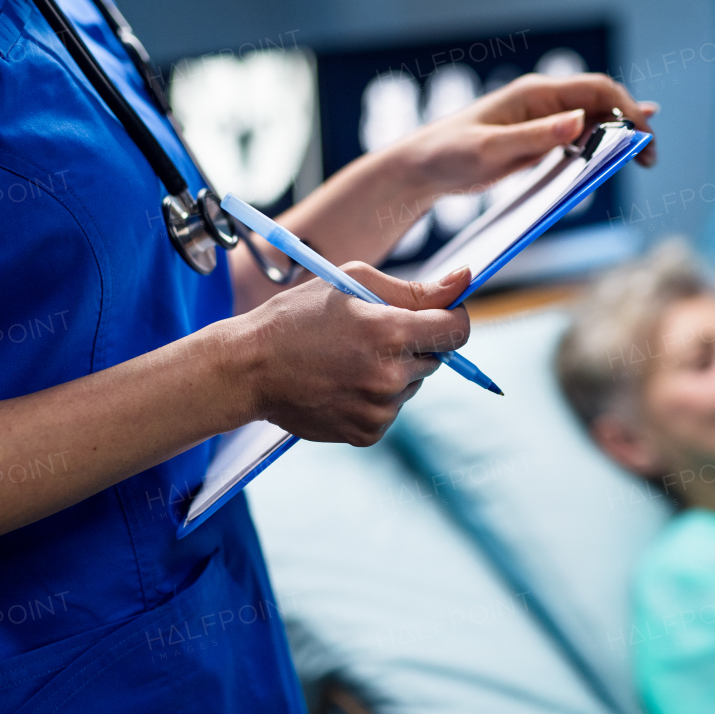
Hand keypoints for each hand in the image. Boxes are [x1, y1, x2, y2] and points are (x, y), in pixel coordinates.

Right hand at [232, 263, 472, 446]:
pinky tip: (341, 383)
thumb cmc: (297, 317)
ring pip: (412, 385)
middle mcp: (390, 376)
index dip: (452, 317)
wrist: (249, 369)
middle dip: (414, 343)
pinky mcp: (367, 433)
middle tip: (370, 335)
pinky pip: (390, 410)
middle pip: (436, 358)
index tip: (438, 314)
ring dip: (394, 371)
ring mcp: (379, 410)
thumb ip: (414, 288)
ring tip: (348, 360)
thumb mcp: (351, 283)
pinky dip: (375, 398)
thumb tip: (465, 280)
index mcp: (389, 332)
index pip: (457, 329)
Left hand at [387, 72, 658, 200]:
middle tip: (651, 158)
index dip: (628, 109)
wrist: (423, 168)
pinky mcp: (537, 139)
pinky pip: (578, 136)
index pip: (597, 90)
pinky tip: (623, 148)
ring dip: (620, 136)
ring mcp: (541, 119)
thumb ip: (534, 137)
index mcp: (535, 93)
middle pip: (603, 103)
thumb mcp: (490, 150)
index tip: (644, 137)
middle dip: (632, 125)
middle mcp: (543, 100)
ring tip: (645, 160)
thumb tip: (578, 122)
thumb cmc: (449, 154)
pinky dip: (603, 141)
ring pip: (594, 119)